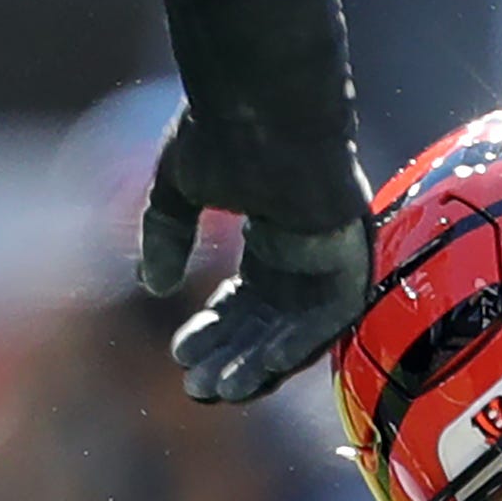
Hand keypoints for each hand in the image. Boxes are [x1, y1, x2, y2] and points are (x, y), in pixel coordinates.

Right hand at [138, 107, 369, 403]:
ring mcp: (331, 263)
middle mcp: (305, 256)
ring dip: (256, 363)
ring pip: (295, 331)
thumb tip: (149, 286)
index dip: (212, 332)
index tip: (179, 355)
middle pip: (268, 326)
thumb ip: (165, 235)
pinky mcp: (352, 265)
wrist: (266, 109)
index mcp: (273, 237)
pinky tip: (259, 369)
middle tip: (195, 388)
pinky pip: (327, 321)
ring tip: (219, 390)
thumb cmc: (226, 132)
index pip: (245, 302)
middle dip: (229, 358)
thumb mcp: (180, 188)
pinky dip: (293, 346)